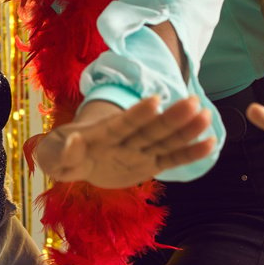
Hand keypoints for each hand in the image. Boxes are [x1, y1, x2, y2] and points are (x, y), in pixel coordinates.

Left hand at [33, 96, 213, 188]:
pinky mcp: (147, 164)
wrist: (74, 159)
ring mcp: (139, 150)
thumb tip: (72, 144)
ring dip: (185, 130)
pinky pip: (171, 159)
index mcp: (103, 134)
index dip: (137, 113)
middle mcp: (126, 139)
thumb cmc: (60, 153)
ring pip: (164, 139)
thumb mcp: (53, 156)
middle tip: (194, 102)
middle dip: (171, 117)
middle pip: (150, 128)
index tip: (155, 100)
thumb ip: (61, 153)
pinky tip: (210, 143)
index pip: (122, 123)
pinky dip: (189, 153)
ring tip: (206, 116)